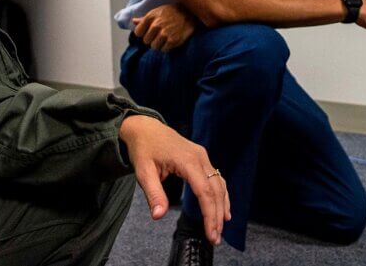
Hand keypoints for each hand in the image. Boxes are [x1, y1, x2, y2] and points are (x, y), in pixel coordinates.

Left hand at [119, 114, 230, 244]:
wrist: (145, 128)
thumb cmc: (144, 148)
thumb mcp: (143, 172)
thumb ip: (153, 194)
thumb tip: (158, 216)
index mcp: (187, 160)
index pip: (204, 191)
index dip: (210, 213)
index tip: (211, 232)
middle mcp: (200, 157)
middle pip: (215, 189)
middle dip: (217, 215)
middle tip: (215, 237)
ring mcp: (202, 156)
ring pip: (219, 184)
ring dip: (221, 206)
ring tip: (220, 227)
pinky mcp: (201, 158)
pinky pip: (216, 178)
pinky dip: (220, 194)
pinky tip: (222, 208)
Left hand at [133, 4, 197, 50]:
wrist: (189, 14)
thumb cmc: (172, 12)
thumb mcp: (157, 11)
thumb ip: (144, 19)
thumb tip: (133, 21)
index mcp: (151, 17)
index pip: (138, 32)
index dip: (143, 33)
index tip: (148, 32)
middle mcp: (156, 25)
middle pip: (146, 41)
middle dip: (151, 39)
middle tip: (159, 34)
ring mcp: (164, 33)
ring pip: (154, 46)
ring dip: (159, 44)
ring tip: (165, 38)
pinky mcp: (173, 40)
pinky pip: (164, 49)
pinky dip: (167, 47)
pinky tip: (170, 40)